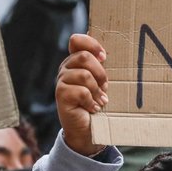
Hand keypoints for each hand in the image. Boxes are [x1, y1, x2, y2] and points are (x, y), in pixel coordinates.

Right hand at [57, 33, 108, 155]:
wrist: (89, 130)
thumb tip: (110, 49)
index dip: (91, 44)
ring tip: (100, 100)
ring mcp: (61, 81)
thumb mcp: (103, 82)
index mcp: (76, 61)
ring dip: (97, 90)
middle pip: (83, 56)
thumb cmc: (99, 103)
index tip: (105, 57)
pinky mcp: (61, 95)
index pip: (77, 40)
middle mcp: (66, 68)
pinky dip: (92, 101)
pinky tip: (93, 108)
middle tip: (105, 87)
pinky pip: (81, 91)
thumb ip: (103, 65)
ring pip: (84, 75)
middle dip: (100, 72)